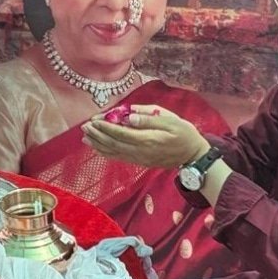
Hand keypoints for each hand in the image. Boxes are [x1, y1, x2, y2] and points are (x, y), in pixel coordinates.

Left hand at [82, 104, 206, 168]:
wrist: (193, 154)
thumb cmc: (183, 132)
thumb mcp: (170, 119)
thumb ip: (148, 117)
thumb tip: (128, 116)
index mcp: (148, 139)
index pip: (120, 133)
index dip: (105, 127)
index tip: (93, 120)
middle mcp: (141, 151)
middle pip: (113, 143)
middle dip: (97, 135)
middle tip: (84, 126)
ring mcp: (140, 158)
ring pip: (114, 152)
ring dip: (98, 144)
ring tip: (85, 137)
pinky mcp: (140, 162)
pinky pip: (119, 158)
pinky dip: (106, 153)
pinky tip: (97, 148)